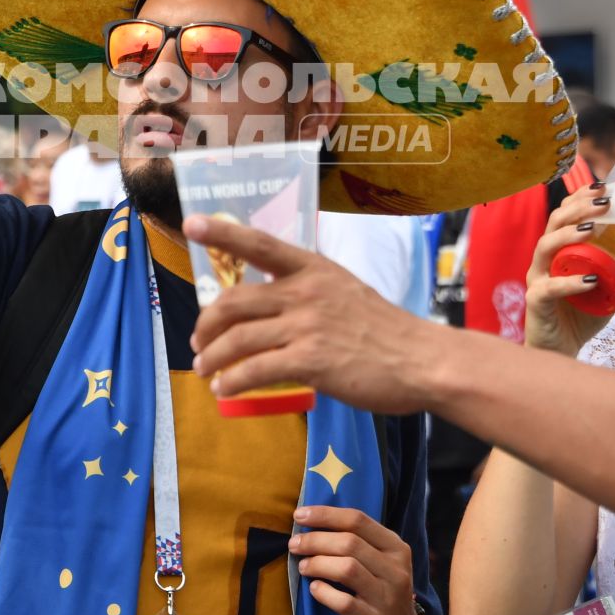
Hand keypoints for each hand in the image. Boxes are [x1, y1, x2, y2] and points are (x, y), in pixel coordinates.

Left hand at [186, 214, 447, 415]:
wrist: (421, 360)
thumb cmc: (385, 331)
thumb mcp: (345, 292)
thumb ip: (308, 294)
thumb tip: (269, 311)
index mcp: (314, 269)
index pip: (260, 244)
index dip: (223, 233)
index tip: (193, 224)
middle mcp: (306, 291)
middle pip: (234, 301)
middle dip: (206, 323)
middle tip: (198, 341)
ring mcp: (307, 326)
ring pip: (238, 339)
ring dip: (212, 356)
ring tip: (204, 369)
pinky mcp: (311, 361)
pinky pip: (255, 371)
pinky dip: (232, 382)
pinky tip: (225, 390)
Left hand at [291, 505, 420, 614]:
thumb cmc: (380, 592)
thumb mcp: (380, 563)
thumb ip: (356, 542)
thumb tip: (311, 522)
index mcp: (396, 547)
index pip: (358, 520)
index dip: (325, 515)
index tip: (299, 515)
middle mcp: (396, 570)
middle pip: (350, 543)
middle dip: (315, 540)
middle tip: (294, 545)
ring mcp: (388, 598)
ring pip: (347, 569)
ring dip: (318, 564)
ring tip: (302, 566)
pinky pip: (345, 603)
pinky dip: (325, 593)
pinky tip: (314, 589)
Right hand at [525, 182, 614, 357]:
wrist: (562, 352)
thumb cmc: (582, 315)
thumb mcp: (614, 295)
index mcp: (562, 249)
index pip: (566, 214)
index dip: (582, 198)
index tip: (604, 186)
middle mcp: (546, 259)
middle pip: (555, 222)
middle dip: (579, 208)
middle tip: (604, 203)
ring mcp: (538, 278)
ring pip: (546, 246)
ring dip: (569, 235)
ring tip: (592, 230)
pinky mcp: (536, 301)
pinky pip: (549, 287)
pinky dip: (570, 282)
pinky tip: (590, 280)